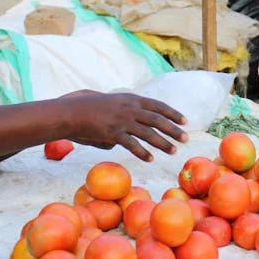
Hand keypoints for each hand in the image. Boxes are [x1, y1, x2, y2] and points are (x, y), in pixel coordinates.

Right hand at [65, 92, 187, 160]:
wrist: (71, 111)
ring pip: (149, 133)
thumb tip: (122, 140)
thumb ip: (121, 116)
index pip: (158, 105)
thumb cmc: (88, 107)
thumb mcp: (110, 105)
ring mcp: (122, 120)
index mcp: (131, 98)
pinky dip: (143, 152)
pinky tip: (151, 159)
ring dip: (163, 143)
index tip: (185, 120)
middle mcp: (130, 108)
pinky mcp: (113, 133)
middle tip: (186, 139)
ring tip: (173, 151)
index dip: (173, 113)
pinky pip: (132, 144)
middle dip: (174, 129)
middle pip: (158, 119)